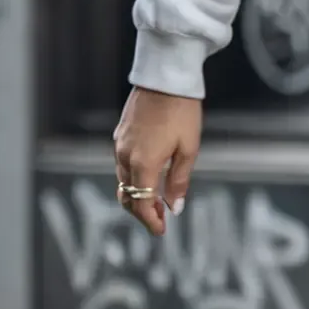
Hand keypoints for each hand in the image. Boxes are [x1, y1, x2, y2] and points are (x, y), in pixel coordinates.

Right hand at [112, 86, 201, 234]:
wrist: (165, 77)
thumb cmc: (182, 112)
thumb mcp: (188, 149)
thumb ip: (179, 181)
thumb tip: (174, 208)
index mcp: (143, 163)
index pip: (141, 203)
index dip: (151, 221)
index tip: (162, 231)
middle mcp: (125, 156)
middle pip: (127, 196)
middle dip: (142, 212)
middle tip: (161, 220)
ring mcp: (119, 144)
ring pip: (123, 181)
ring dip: (138, 195)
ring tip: (158, 201)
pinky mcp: (120, 134)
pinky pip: (122, 165)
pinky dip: (133, 178)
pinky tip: (149, 177)